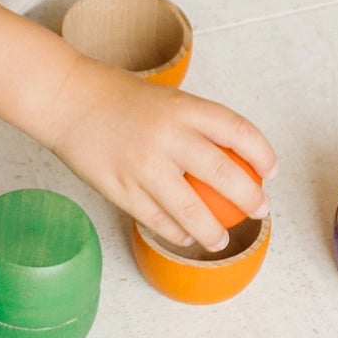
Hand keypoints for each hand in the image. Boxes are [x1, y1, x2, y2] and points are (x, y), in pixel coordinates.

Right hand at [39, 56, 275, 251]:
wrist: (66, 99)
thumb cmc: (117, 97)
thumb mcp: (166, 99)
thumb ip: (195, 124)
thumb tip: (233, 157)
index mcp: (184, 108)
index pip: (239, 131)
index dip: (263, 154)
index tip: (270, 172)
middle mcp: (169, 136)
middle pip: (225, 175)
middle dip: (251, 199)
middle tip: (259, 209)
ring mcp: (144, 166)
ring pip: (192, 211)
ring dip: (213, 232)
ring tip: (220, 241)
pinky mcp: (121, 188)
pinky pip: (157, 220)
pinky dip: (175, 232)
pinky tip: (183, 236)